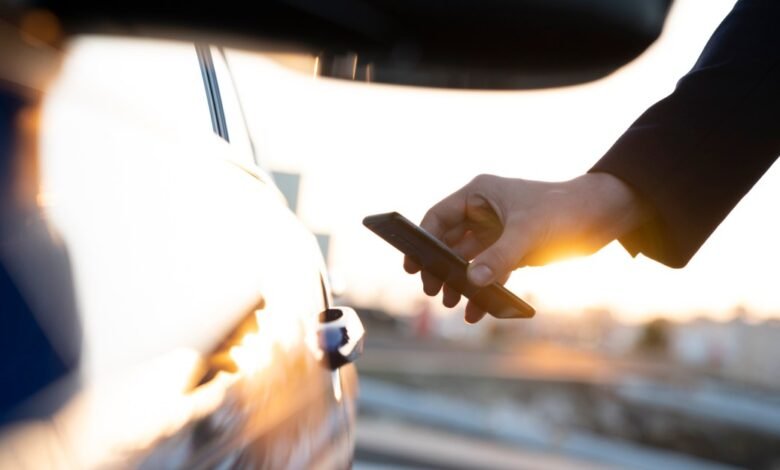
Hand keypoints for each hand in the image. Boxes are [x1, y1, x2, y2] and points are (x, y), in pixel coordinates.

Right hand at [404, 173, 647, 322]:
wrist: (605, 215)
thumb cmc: (565, 209)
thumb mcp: (529, 233)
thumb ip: (499, 257)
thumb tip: (472, 282)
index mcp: (479, 194)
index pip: (438, 217)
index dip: (422, 240)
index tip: (412, 265)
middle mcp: (484, 211)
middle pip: (449, 242)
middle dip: (441, 267)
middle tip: (433, 291)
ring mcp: (498, 232)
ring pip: (469, 261)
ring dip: (460, 282)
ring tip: (452, 304)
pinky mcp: (514, 250)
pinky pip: (490, 272)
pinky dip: (483, 289)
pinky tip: (477, 310)